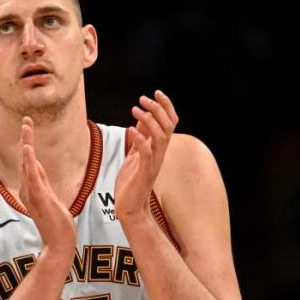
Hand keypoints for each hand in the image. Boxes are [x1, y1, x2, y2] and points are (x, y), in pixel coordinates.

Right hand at [17, 116, 74, 255]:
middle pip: (25, 159)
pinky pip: (32, 176)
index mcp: (30, 189)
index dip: (28, 144)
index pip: (28, 162)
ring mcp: (32, 193)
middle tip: (26, 119)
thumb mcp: (50, 200)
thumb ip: (42, 185)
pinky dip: (28, 161)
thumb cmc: (56, 225)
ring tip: (26, 126)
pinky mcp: (38, 197)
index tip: (28, 127)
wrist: (59, 243)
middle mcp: (27, 189)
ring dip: (27, 143)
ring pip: (27, 164)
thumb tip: (38, 171)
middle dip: (26, 138)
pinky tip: (27, 148)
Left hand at [117, 90, 178, 223]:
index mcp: (158, 149)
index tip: (156, 92)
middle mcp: (160, 154)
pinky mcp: (145, 172)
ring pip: (160, 137)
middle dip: (157, 109)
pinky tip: (131, 130)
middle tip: (143, 99)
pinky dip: (140, 139)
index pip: (170, 123)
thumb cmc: (131, 182)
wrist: (129, 207)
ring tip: (136, 111)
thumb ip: (140, 139)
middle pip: (168, 126)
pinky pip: (147, 153)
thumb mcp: (135, 155)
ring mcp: (154, 163)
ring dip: (149, 121)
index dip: (166, 106)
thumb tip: (141, 120)